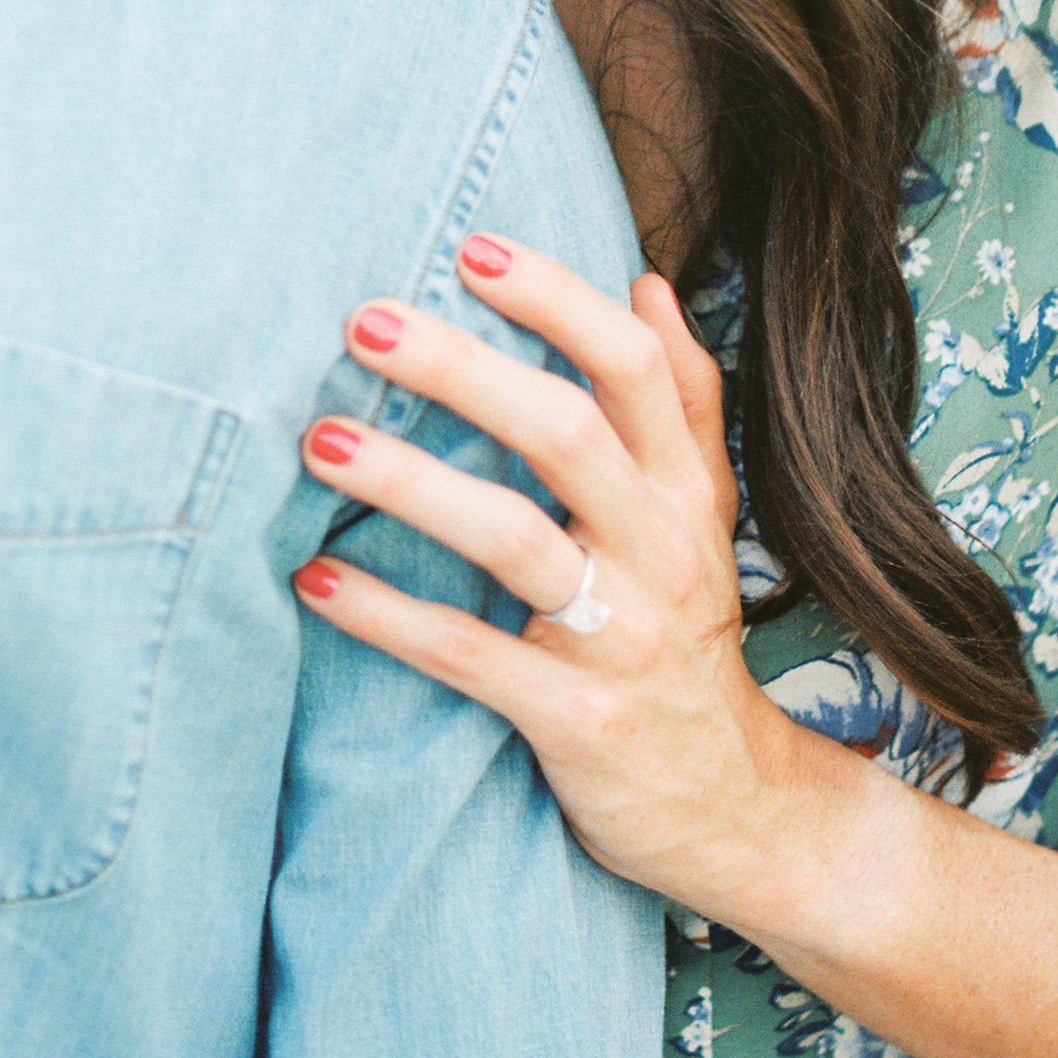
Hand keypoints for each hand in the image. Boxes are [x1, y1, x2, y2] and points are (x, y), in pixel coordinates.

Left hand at [293, 237, 831, 921]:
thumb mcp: (705, 515)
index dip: (556, 298)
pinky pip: (473, 657)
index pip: (632, 367)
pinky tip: (316, 580)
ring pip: (514, 539)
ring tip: (319, 441)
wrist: (741, 811)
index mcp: (683, 490)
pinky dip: (391, 617)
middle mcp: (661, 551)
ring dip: (409, 483)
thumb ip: (683, 400)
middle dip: (462, 368)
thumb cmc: (690, 634)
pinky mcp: (578, 719)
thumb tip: (645, 283)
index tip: (469, 247)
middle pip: (565, 433)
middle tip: (365, 321)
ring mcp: (622, 636)